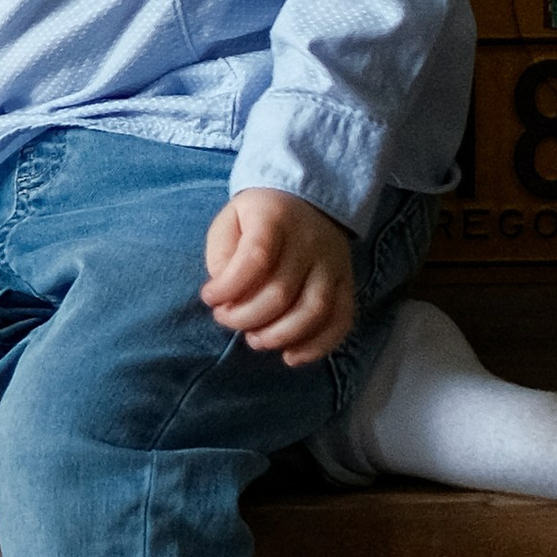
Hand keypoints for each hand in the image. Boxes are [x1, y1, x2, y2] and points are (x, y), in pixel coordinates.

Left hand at [202, 187, 356, 363]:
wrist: (307, 201)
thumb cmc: (259, 219)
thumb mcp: (230, 222)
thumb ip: (223, 257)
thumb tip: (226, 298)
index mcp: (275, 218)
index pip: (256, 258)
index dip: (229, 287)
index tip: (210, 298)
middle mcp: (310, 240)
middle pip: (281, 292)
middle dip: (246, 317)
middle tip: (226, 320)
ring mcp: (333, 263)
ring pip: (313, 311)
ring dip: (279, 336)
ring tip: (255, 340)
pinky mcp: (347, 283)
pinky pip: (341, 320)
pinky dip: (317, 346)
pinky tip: (291, 356)